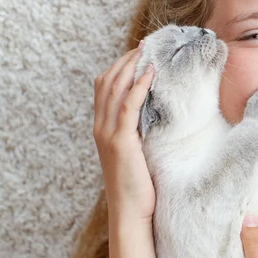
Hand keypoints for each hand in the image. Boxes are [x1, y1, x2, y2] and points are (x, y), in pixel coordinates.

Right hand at [93, 41, 156, 221]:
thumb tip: (156, 114)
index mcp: (102, 128)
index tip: (138, 53)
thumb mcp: (136, 152)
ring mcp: (108, 134)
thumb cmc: (138, 185)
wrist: (131, 212)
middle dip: (126, 60)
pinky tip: (151, 73)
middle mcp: (101, 127)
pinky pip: (128, 106)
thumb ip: (138, 132)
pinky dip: (139, 86)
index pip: (104, 87)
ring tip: (148, 51)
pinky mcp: (121, 141)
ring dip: (132, 66)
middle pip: (107, 82)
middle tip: (144, 45)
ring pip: (115, 89)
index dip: (119, 67)